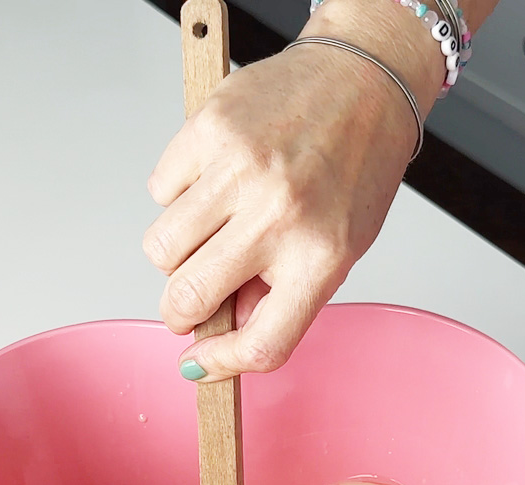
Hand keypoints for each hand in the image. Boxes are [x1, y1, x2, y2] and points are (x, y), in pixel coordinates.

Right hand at [144, 2, 445, 381]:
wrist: (364, 79)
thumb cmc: (355, 168)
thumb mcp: (339, 248)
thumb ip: (283, 295)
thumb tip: (223, 331)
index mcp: (321, 256)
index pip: (261, 343)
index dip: (222, 364)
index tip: (201, 363)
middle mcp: (280, 215)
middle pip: (191, 298)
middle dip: (178, 312)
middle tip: (186, 302)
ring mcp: (240, 169)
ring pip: (162, 248)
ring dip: (174, 254)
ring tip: (208, 232)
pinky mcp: (210, 128)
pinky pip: (160, 191)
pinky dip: (176, 196)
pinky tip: (212, 182)